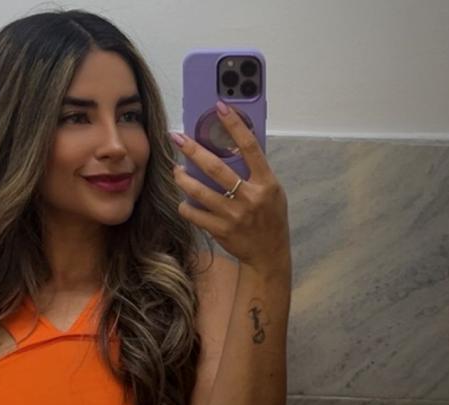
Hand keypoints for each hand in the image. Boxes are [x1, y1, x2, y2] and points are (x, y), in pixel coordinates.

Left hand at [170, 101, 290, 276]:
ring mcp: (234, 215)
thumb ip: (255, 172)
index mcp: (266, 183)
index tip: (220, 107)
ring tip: (176, 170)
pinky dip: (185, 206)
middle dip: (193, 150)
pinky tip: (183, 201)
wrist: (268, 252)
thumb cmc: (269, 217)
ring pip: (200, 191)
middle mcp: (250, 197)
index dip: (234, 125)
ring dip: (183, 178)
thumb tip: (233, 146)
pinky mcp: (221, 230)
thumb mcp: (272, 191)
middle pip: (216, 168)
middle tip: (177, 137)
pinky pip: (194, 214)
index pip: (250, 147)